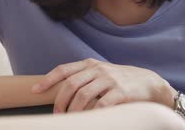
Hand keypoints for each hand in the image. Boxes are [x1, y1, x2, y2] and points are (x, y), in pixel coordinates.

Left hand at [32, 58, 176, 112]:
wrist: (149, 83)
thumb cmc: (119, 80)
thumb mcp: (100, 73)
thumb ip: (82, 77)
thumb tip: (57, 90)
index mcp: (89, 64)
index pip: (64, 70)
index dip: (48, 80)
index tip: (35, 90)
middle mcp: (98, 70)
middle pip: (70, 84)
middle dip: (60, 101)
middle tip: (57, 114)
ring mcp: (110, 80)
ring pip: (83, 96)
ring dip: (73, 110)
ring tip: (70, 119)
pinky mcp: (121, 92)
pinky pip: (102, 105)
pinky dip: (92, 114)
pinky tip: (88, 120)